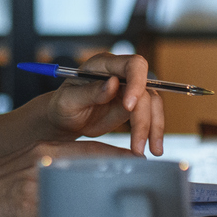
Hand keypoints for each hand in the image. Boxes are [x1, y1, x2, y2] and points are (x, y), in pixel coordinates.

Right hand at [0, 138, 139, 216]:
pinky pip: (59, 200)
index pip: (92, 148)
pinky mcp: (27, 196)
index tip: (142, 165)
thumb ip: (57, 171)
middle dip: (121, 167)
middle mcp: (45, 155)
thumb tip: (89, 185)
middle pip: (93, 157)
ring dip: (105, 184)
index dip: (119, 156)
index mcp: (48, 148)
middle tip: (147, 179)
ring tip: (128, 195)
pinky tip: (93, 214)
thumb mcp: (30, 170)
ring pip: (80, 175)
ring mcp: (36, 175)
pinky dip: (78, 205)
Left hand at [45, 51, 165, 156]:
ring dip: (153, 127)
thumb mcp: (69, 100)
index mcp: (103, 65)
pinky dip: (153, 132)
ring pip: (152, 104)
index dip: (136, 82)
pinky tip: (152, 147)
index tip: (129, 106)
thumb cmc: (62, 106)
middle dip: (145, 117)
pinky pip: (150, 116)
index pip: (132, 65)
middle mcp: (120, 74)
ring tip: (148, 151)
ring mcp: (129, 90)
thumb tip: (113, 84)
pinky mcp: (133, 107)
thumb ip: (90, 92)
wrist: (64, 120)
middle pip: (146, 89)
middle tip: (137, 144)